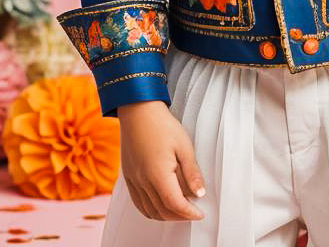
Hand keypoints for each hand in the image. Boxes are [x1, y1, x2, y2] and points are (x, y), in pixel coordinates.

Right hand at [117, 100, 205, 221]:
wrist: (138, 111)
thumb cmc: (161, 125)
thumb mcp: (184, 146)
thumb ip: (192, 173)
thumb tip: (200, 193)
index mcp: (158, 174)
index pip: (175, 204)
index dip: (189, 213)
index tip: (200, 213)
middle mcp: (143, 181)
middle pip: (162, 211)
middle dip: (180, 216)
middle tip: (193, 212)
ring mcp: (134, 180)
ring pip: (149, 210)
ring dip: (166, 215)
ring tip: (179, 210)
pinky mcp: (128, 177)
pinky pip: (138, 203)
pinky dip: (151, 210)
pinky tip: (160, 205)